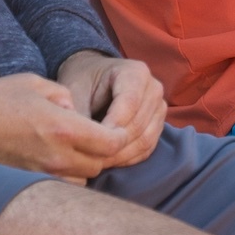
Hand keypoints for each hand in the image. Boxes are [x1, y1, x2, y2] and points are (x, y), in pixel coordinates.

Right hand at [0, 72, 129, 181]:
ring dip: (84, 166)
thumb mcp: (37, 84)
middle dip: (103, 152)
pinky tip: (57, 160)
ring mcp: (39, 174)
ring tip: (76, 149)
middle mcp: (54, 157)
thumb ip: (66, 97)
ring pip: (81, 180)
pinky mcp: (26, 183)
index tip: (117, 129)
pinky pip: (59, 186)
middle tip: (97, 137)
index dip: (120, 136)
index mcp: (61, 127)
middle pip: (99, 165)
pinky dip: (65, 176)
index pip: (110, 144)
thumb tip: (78, 113)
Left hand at [55, 50, 166, 169]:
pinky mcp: (157, 125)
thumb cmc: (83, 81)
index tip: (89, 141)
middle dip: (114, 145)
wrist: (94, 78)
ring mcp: (158, 107)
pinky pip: (147, 148)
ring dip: (121, 155)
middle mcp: (153, 88)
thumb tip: (78, 141)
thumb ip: (79, 114)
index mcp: (135, 72)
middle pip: (138, 125)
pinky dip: (128, 158)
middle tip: (89, 157)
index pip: (130, 104)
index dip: (111, 126)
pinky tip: (108, 161)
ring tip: (96, 162)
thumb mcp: (75, 90)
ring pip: (145, 140)